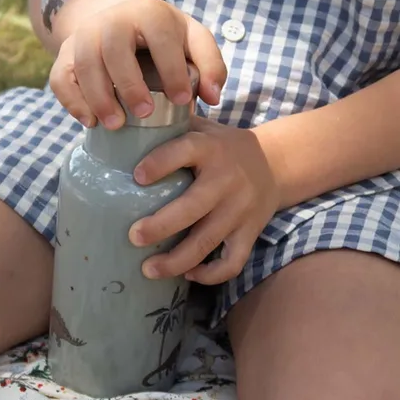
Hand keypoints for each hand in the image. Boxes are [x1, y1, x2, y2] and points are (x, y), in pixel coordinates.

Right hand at [49, 0, 225, 128]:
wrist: (118, 18)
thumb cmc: (163, 36)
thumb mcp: (192, 40)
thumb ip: (209, 65)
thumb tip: (212, 97)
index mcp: (149, 13)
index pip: (160, 38)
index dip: (172, 70)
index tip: (183, 101)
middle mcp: (112, 19)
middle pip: (114, 49)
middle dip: (129, 84)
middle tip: (144, 114)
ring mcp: (85, 35)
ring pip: (83, 63)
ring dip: (98, 97)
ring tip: (116, 125)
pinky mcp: (65, 54)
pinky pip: (61, 77)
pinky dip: (72, 101)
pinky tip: (90, 122)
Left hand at [128, 116, 280, 283]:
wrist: (275, 163)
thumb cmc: (223, 147)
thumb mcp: (203, 128)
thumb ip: (171, 127)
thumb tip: (124, 125)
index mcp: (211, 149)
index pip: (185, 151)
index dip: (161, 163)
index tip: (137, 176)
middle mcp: (227, 180)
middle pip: (193, 208)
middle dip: (160, 226)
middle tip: (133, 237)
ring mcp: (240, 210)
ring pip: (208, 242)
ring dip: (176, 261)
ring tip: (148, 269)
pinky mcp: (250, 233)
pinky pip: (232, 262)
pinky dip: (210, 274)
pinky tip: (188, 274)